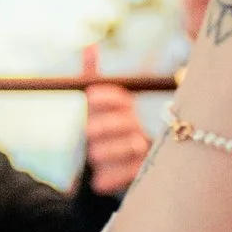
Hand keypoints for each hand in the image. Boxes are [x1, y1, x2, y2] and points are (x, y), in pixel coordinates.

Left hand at [78, 56, 149, 197]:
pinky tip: (98, 183)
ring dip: (105, 153)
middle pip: (127, 122)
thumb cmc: (102, 136)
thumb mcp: (95, 110)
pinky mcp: (142, 178)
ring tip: (93, 157)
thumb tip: (90, 47)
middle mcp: (139, 130)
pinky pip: (129, 176)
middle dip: (104, 125)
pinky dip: (109, 179)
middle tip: (87, 132)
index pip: (122, 98)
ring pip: (129, 149)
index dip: (108, 95)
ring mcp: (144, 154)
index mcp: (126, 112)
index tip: (90, 96)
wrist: (109, 177)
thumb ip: (92, 79)